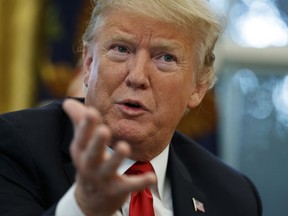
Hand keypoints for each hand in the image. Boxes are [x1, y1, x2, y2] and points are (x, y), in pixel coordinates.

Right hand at [63, 99, 155, 215]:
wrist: (91, 199)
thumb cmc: (88, 162)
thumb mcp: (81, 143)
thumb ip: (78, 121)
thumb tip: (68, 101)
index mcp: (81, 151)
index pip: (82, 137)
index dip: (85, 126)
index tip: (91, 111)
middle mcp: (90, 165)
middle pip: (92, 154)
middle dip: (97, 142)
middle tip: (103, 130)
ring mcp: (103, 178)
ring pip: (109, 169)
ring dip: (116, 159)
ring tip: (124, 147)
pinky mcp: (117, 189)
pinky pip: (129, 185)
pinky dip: (140, 182)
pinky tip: (151, 177)